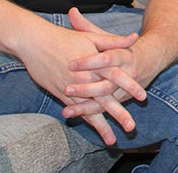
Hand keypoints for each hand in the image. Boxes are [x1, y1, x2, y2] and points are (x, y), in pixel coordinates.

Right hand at [15, 16, 136, 144]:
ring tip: (112, 140)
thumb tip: (135, 38)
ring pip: (90, 110)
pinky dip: (85, 120)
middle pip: (104, 98)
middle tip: (131, 127)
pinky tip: (94, 131)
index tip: (143, 96)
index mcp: (94, 62)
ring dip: (101, 125)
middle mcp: (84, 78)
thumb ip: (114, 41)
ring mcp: (71, 88)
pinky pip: (76, 110)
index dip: (129, 85)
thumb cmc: (65, 37)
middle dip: (118, 113)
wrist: (35, 42)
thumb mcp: (92, 37)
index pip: (116, 76)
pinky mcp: (61, 94)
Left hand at [59, 9, 154, 134]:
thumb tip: (71, 12)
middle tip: (67, 89)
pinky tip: (75, 116)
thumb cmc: (123, 47)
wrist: (152, 59)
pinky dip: (90, 115)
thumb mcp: (108, 37)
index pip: (106, 58)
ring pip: (105, 101)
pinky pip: (106, 110)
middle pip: (106, 84)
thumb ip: (87, 27)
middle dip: (86, 88)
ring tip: (67, 110)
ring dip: (86, 107)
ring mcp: (125, 90)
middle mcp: (126, 74)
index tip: (71, 64)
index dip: (89, 62)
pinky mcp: (121, 100)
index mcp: (123, 55)